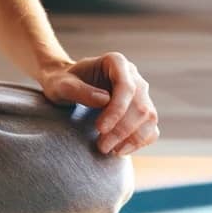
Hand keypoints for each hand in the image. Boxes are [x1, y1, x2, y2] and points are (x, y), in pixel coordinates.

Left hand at [37, 52, 158, 155]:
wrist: (67, 86)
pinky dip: (139, 142)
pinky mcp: (142, 111)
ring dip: (133, 139)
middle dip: (122, 129)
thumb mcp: (61, 84)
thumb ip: (78, 90)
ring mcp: (141, 94)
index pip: (126, 87)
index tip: (100, 128)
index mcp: (116, 62)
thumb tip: (105, 100)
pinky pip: (151, 128)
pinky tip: (120, 150)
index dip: (117, 110)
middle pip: (140, 106)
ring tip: (110, 150)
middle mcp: (133, 76)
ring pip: (149, 118)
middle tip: (101, 146)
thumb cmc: (62, 82)